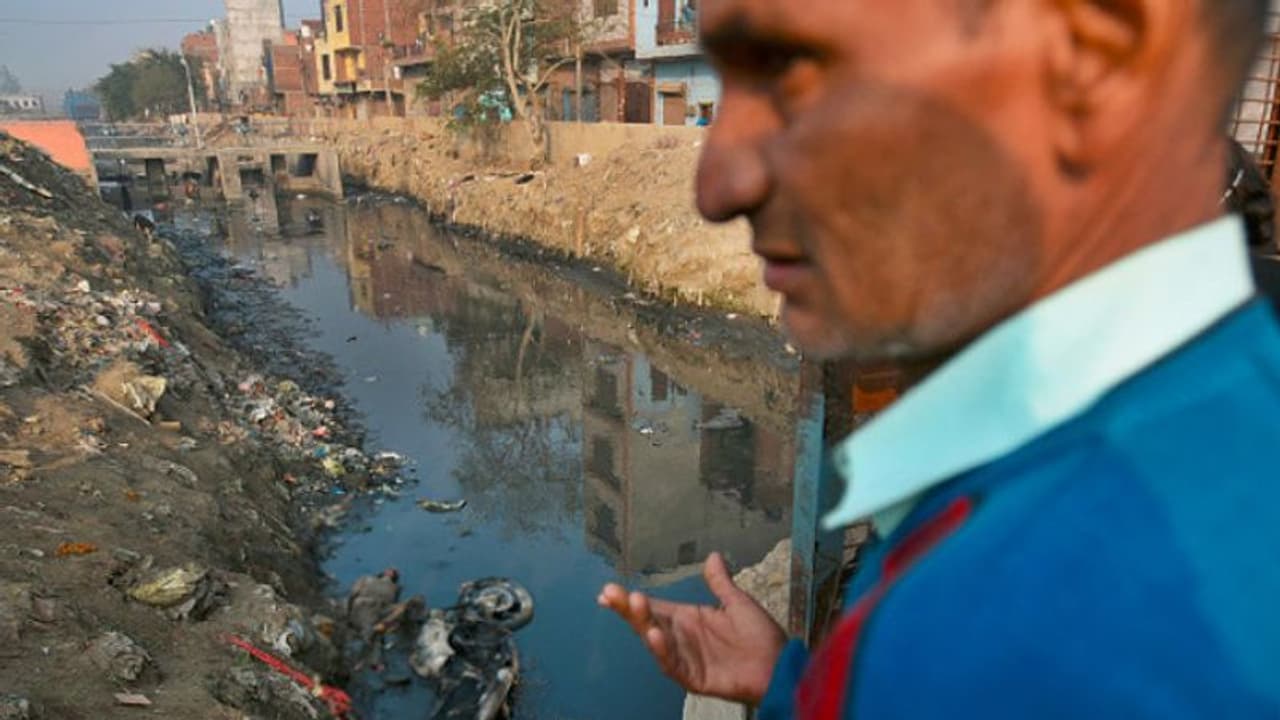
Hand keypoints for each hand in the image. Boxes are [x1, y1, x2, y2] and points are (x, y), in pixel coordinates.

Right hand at [597, 552, 787, 704]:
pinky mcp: (694, 677)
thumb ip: (720, 583)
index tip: (608, 589)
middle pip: (647, 622)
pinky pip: (673, 665)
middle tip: (610, 593)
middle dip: (628, 608)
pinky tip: (654, 634)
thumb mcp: (737, 603)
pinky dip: (662, 651)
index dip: (630, 600)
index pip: (653, 607)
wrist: (781, 665)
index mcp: (688, 619)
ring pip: (656, 642)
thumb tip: (712, 555)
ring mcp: (686, 658)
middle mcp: (681, 638)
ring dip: (643, 624)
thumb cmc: (761, 636)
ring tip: (634, 603)